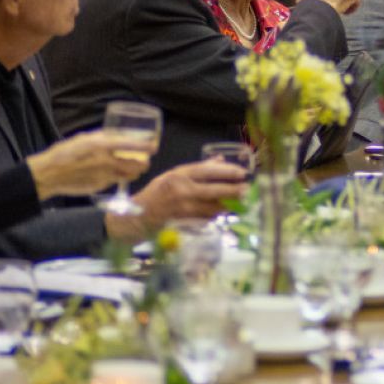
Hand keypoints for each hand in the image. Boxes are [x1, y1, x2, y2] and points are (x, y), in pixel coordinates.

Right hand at [27, 131, 151, 200]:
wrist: (49, 174)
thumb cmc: (65, 152)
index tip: (154, 146)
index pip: (132, 145)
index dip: (147, 147)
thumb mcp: (84, 138)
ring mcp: (105, 176)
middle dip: (144, 163)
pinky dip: (120, 178)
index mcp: (102, 145)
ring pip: (130, 175)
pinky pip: (116, 181)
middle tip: (144, 160)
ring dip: (135, 172)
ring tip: (134, 168)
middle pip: (137, 165)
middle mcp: (107, 161)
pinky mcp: (101, 186)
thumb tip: (118, 135)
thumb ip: (102, 138)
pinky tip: (115, 174)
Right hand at [108, 159, 246, 240]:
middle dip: (233, 190)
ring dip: (229, 205)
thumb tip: (219, 160)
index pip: (208, 171)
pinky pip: (207, 218)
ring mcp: (183, 209)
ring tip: (241, 202)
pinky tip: (225, 212)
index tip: (242, 172)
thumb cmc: (156, 193)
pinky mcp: (185, 223)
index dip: (227, 171)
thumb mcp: (172, 175)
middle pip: (214, 190)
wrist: (136, 217)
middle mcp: (182, 191)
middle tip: (247, 189)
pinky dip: (217, 215)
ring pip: (213, 207)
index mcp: (179, 175)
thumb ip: (196, 169)